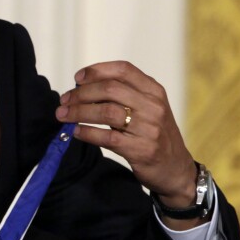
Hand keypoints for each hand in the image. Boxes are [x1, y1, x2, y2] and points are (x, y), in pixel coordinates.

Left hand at [56, 61, 197, 210]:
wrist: (175, 169)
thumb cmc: (154, 135)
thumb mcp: (148, 108)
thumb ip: (124, 95)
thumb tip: (82, 88)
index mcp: (154, 91)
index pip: (123, 70)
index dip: (97, 71)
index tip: (77, 78)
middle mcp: (153, 106)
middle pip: (110, 89)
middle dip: (81, 94)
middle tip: (64, 101)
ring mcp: (148, 128)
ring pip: (106, 112)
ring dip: (79, 112)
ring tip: (64, 116)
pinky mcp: (141, 149)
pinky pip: (107, 138)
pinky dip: (87, 133)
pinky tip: (76, 132)